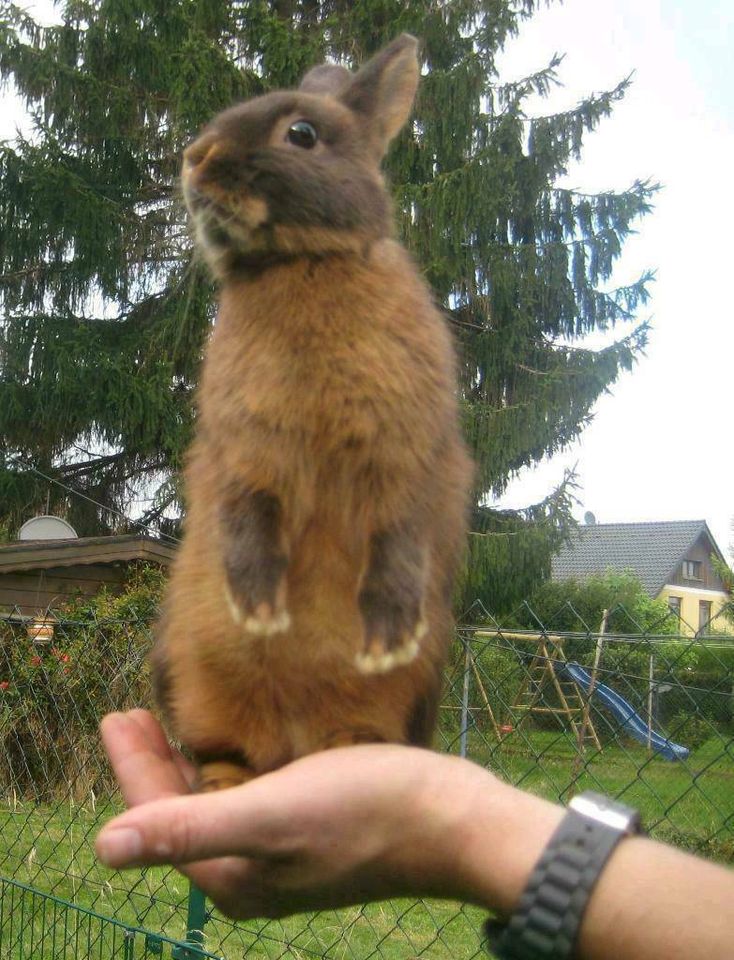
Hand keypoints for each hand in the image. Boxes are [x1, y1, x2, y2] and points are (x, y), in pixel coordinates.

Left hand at [96, 711, 560, 919]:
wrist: (452, 820)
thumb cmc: (364, 811)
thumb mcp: (271, 815)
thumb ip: (189, 829)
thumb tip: (104, 848)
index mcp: (231, 877)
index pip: (157, 819)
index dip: (131, 766)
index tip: (116, 714)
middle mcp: (252, 873)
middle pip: (182, 811)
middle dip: (152, 763)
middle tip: (131, 711)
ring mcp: (283, 853)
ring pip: (215, 801)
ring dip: (189, 761)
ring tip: (171, 718)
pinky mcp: (312, 829)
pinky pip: (251, 795)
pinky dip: (230, 764)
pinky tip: (236, 738)